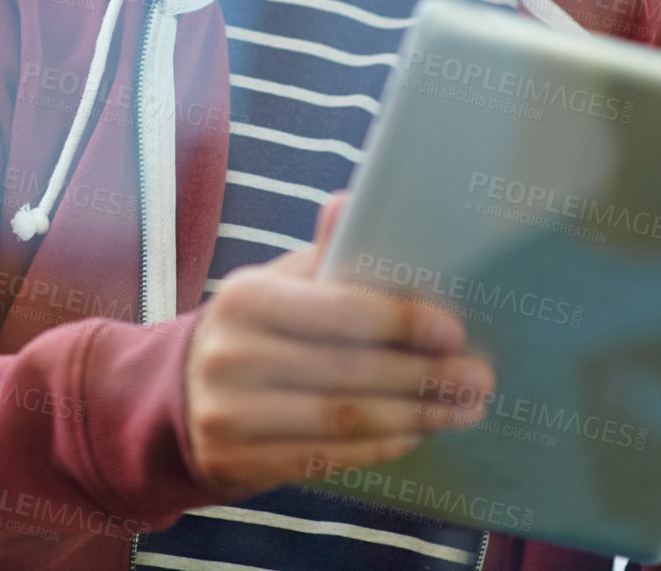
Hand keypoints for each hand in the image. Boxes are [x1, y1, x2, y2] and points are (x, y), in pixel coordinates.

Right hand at [183, 191, 496, 497]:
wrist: (181, 396)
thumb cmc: (255, 331)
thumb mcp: (280, 284)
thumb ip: (323, 254)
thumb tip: (349, 200)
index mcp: (248, 297)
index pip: (339, 311)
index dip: (401, 322)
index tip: (454, 331)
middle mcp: (233, 354)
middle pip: (350, 371)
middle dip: (425, 377)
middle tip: (479, 379)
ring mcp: (231, 413)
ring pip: (344, 419)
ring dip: (415, 416)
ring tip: (463, 410)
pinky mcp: (238, 460)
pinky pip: (326, 457)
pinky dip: (379, 446)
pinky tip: (414, 433)